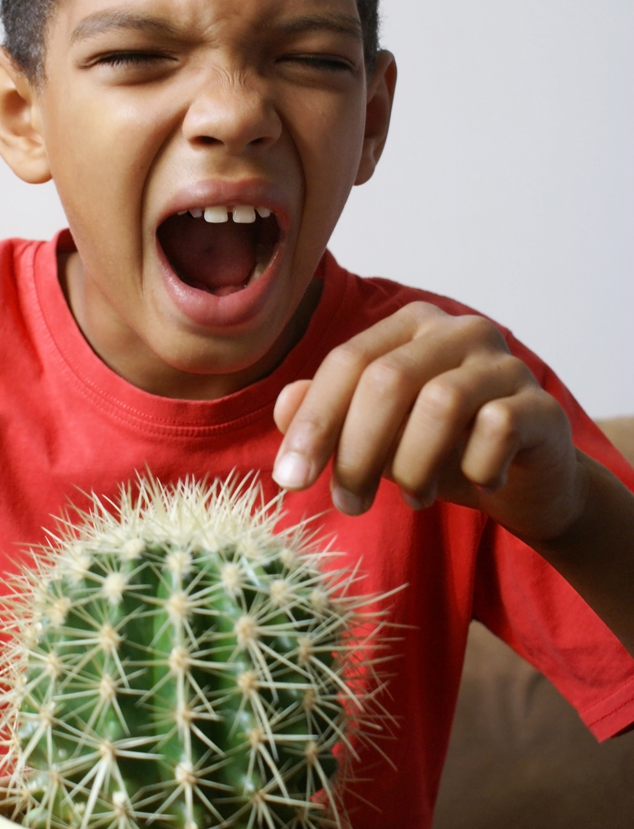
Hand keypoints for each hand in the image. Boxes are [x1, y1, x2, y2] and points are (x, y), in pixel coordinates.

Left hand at [273, 301, 583, 541]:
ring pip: (441, 403)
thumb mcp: (377, 435)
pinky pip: (498, 429)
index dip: (314, 421)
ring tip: (412, 497)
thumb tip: (286, 407)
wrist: (527, 481)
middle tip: (348, 503)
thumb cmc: (441, 450)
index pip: (348, 361)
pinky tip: (475, 483)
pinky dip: (475, 467)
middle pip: (388, 379)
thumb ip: (329, 414)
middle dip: (357, 450)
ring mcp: (504, 363)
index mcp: (410, 326)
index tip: (289, 480)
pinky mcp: (541, 404)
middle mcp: (458, 331)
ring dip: (413, 465)